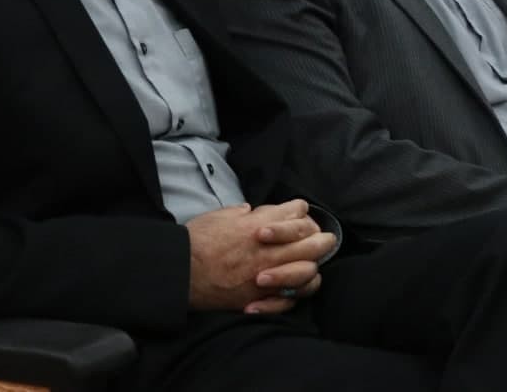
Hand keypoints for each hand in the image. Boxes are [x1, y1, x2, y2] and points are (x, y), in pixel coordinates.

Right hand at [185, 200, 335, 313]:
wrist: (182, 273)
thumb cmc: (197, 241)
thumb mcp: (221, 215)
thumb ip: (242, 212)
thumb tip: (251, 211)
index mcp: (261, 223)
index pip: (298, 211)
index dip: (300, 212)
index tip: (298, 216)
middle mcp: (270, 248)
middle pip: (313, 241)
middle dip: (321, 239)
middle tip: (324, 241)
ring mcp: (269, 274)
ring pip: (309, 270)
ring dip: (313, 267)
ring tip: (312, 266)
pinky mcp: (262, 295)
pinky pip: (292, 296)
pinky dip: (297, 292)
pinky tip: (295, 288)